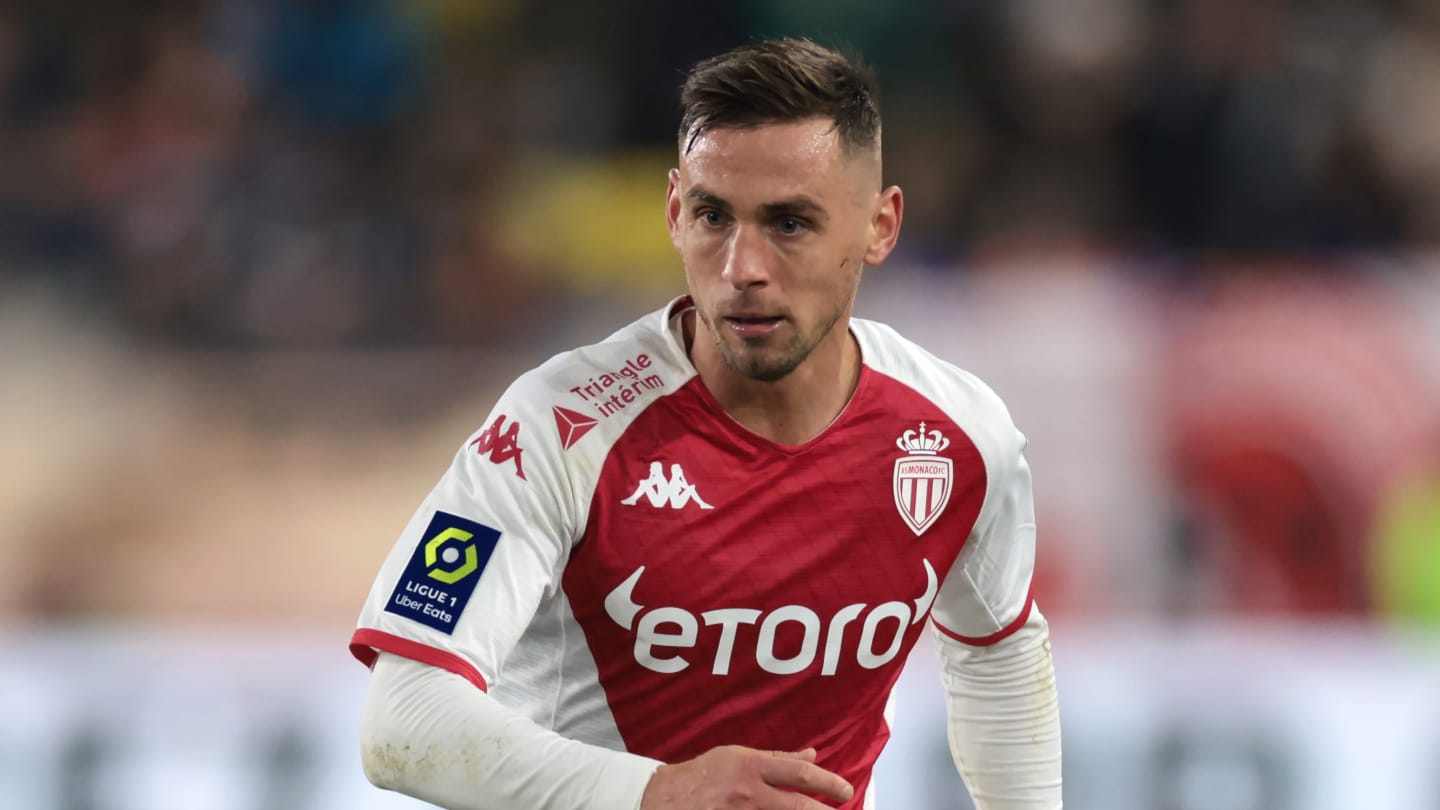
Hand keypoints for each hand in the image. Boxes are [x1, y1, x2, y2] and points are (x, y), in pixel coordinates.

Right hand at [639, 745, 853, 808]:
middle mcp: (748, 793)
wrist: (662, 798)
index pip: (798, 773)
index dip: (827, 782)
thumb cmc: (703, 774)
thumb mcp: (737, 756)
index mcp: (751, 767)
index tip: (846, 790)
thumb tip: (812, 754)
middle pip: (797, 806)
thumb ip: (777, 758)